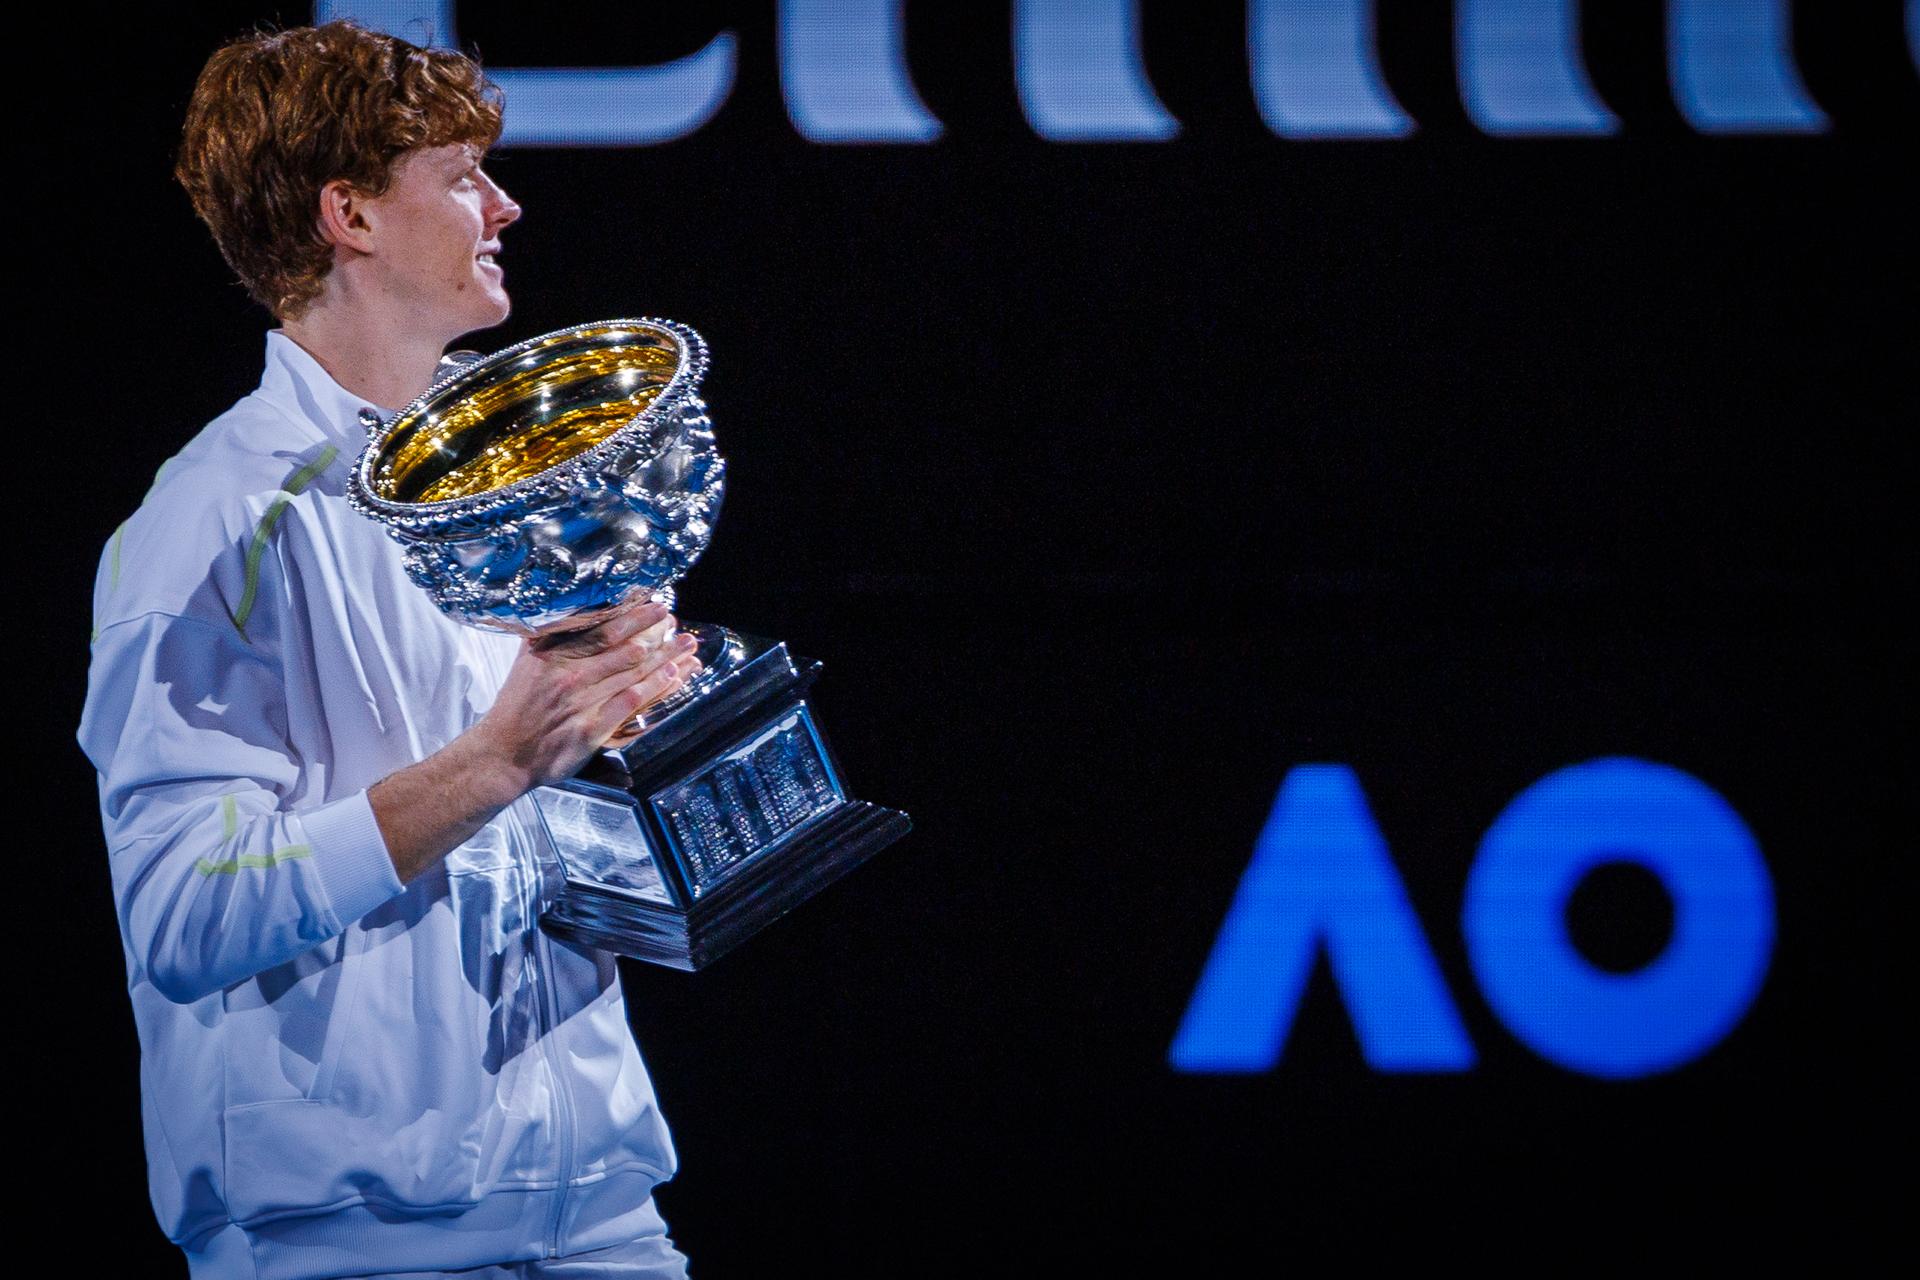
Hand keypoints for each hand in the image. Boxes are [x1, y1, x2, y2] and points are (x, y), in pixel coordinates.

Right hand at [463, 601, 701, 795]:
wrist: (503, 755)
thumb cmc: (517, 708)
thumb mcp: (527, 663)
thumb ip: (550, 636)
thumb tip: (573, 609)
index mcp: (553, 656)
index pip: (600, 629)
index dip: (631, 615)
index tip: (653, 604)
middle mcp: (569, 677)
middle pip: (622, 649)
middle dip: (654, 633)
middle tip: (675, 620)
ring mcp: (581, 705)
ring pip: (632, 675)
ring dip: (665, 659)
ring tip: (687, 646)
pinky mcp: (590, 731)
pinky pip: (629, 705)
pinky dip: (654, 689)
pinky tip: (674, 677)